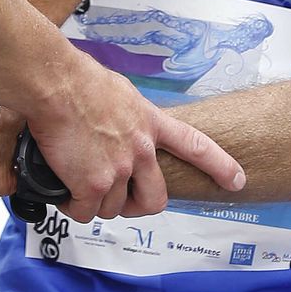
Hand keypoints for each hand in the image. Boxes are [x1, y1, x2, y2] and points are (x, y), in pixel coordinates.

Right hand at [27, 52, 244, 224]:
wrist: (55, 84)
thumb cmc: (76, 80)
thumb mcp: (119, 94)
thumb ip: (127, 117)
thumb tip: (117, 126)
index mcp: (150, 123)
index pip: (196, 146)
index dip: (219, 166)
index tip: (236, 180)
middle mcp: (141, 150)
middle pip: (155, 199)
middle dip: (138, 206)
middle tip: (121, 201)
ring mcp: (119, 170)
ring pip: (113, 208)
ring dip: (95, 202)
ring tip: (76, 182)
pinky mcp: (93, 184)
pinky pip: (85, 212)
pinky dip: (73, 206)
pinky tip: (63, 190)